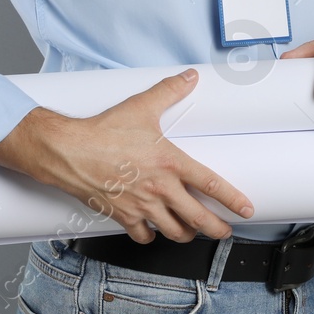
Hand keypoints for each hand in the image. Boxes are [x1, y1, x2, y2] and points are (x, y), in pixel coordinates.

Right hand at [0, 69, 253, 243]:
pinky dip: (150, 236)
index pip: (211, 185)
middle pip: (197, 219)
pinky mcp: (121, 215)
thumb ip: (169, 91)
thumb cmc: (103, 130)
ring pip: (173, 231)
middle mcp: (159, 188)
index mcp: (170, 162)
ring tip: (192, 232)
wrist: (67, 151)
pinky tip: (153, 230)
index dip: (233, 200)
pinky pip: (142, 235)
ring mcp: (141, 205)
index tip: (246, 210)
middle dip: (215, 229)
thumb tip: (190, 76)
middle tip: (224, 232)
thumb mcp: (141, 106)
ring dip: (185, 234)